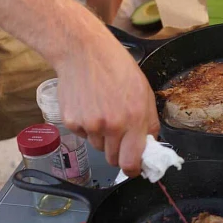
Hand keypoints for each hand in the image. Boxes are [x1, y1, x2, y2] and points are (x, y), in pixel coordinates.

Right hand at [55, 29, 159, 176]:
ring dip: (102, 137)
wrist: (84, 52)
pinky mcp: (72, 122)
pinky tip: (89, 105)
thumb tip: (150, 144)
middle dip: (118, 151)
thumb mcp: (144, 92)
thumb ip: (149, 121)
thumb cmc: (117, 68)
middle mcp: (112, 125)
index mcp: (134, 119)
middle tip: (118, 133)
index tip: (134, 168)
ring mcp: (90, 125)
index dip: (133, 169)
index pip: (132, 162)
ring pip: (98, 146)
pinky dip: (86, 126)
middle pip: (113, 159)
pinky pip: (83, 135)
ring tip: (103, 110)